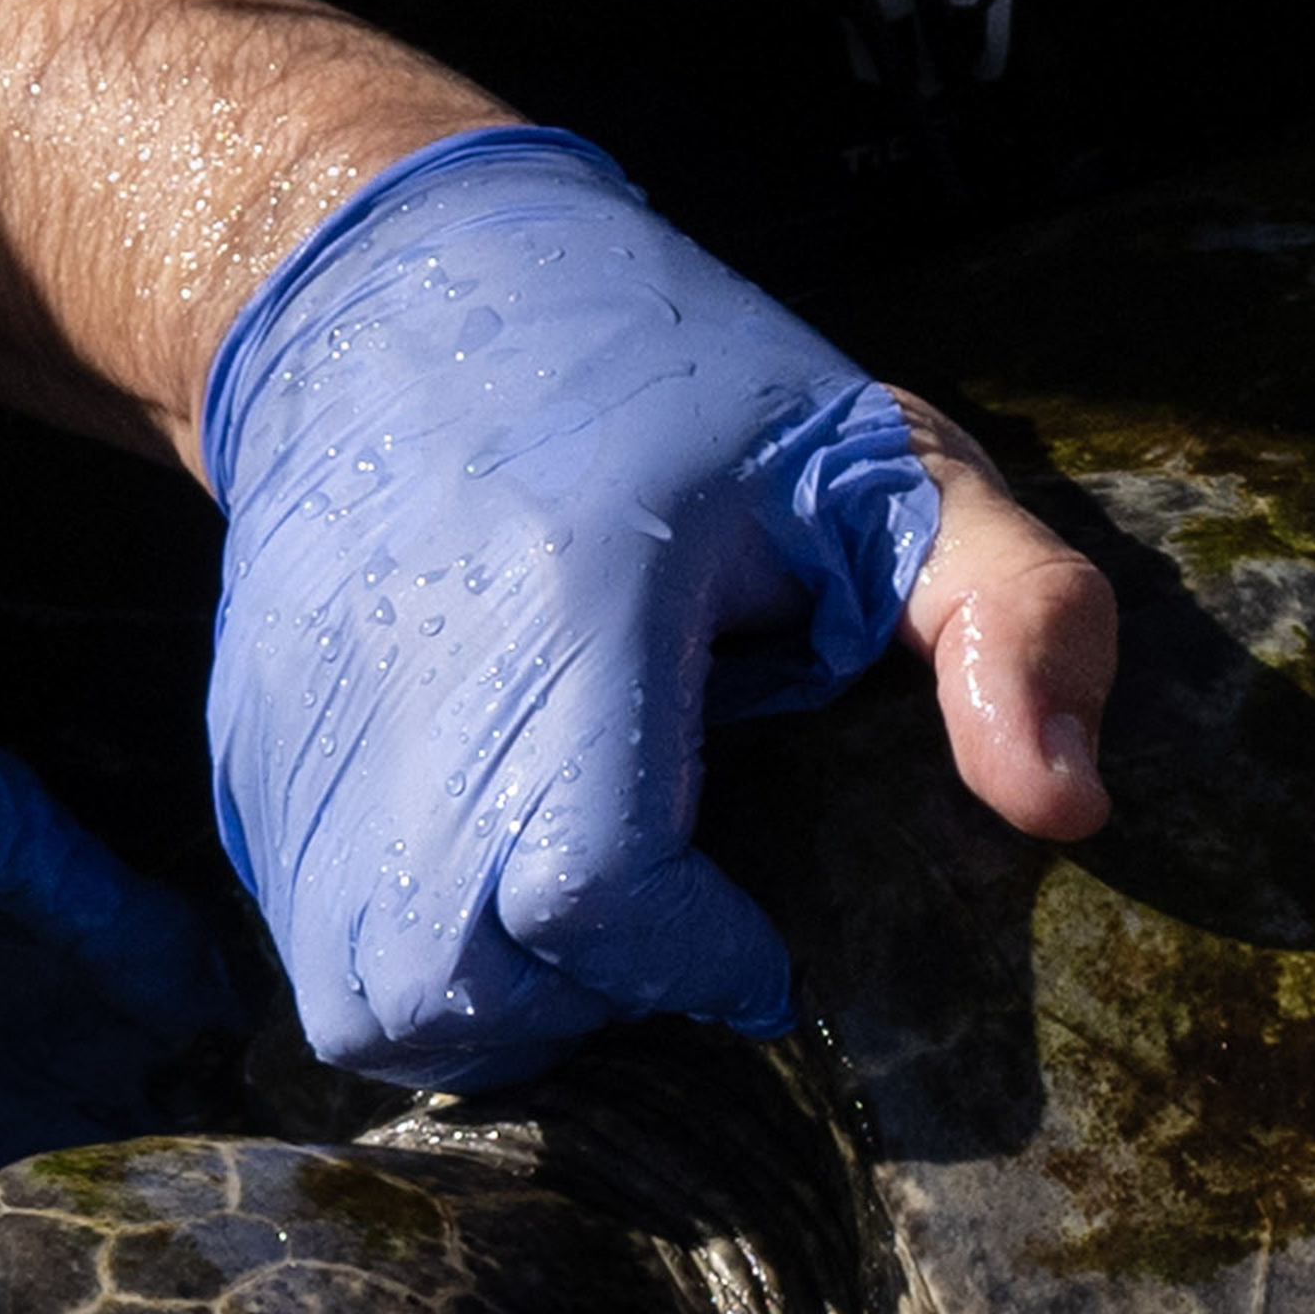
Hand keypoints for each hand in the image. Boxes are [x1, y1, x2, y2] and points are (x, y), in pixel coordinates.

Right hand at [200, 129, 1116, 1088]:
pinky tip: (501, 885)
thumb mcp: (880, 464)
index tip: (763, 945)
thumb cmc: (675, 393)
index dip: (698, 957)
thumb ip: (1014, 618)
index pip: (591, 891)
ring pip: (378, 1009)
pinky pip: (322, 961)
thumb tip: (1066, 808)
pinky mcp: (248, 772)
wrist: (388, 296)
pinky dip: (422, 974)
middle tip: (678, 930)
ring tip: (587, 927)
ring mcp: (301, 742)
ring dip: (502, 1017)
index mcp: (571, 605)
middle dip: (598, 1009)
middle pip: (465, 988)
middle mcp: (403, 686)